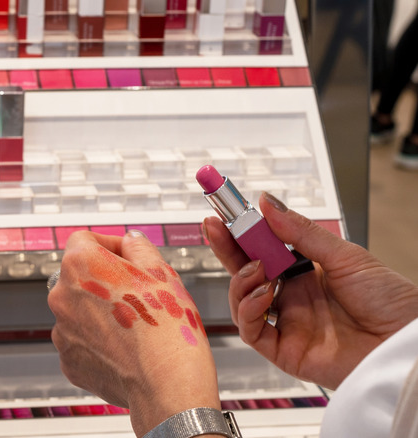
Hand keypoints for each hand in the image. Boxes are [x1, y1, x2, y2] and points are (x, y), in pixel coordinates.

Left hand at [48, 230, 219, 436]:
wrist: (166, 386)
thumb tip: (130, 242)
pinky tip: (125, 348)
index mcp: (81, 265)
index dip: (110, 245)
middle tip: (138, 293)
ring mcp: (61, 331)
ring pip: (80, 311)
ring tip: (134, 326)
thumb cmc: (166, 330)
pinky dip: (98, 342)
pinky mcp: (68, 360)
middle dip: (106, 281)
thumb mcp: (162, 271)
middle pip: (80, 277)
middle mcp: (62, 296)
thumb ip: (139, 248)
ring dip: (101, 313)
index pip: (85, 239)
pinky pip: (81, 342)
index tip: (126, 256)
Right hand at [204, 192, 417, 388]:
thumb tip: (268, 204)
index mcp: (306, 274)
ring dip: (240, 282)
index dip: (240, 234)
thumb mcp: (345, 256)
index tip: (224, 213)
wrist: (407, 341)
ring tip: (256, 268)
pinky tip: (263, 293)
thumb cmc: (390, 301)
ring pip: (242, 303)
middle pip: (245, 274)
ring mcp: (288, 325)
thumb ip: (301, 232)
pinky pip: (252, 332)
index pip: (262, 251)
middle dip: (226, 250)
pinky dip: (248, 310)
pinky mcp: (286, 351)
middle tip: (214, 228)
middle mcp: (293, 299)